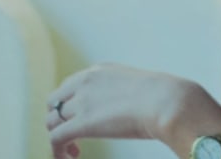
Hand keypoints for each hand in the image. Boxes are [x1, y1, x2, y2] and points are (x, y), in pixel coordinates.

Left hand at [45, 63, 198, 158]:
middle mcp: (86, 82)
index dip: (70, 104)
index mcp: (101, 70)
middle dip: (59, 118)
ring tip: (73, 151)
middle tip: (72, 135)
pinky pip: (55, 138)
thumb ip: (129, 94)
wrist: (168, 102)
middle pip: (55, 101)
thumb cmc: (166, 97)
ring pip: (52, 121)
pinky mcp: (81, 123)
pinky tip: (69, 157)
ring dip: (58, 137)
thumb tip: (140, 108)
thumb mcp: (140, 87)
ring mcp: (82, 102)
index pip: (71, 85)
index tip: (80, 118)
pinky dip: (57, 151)